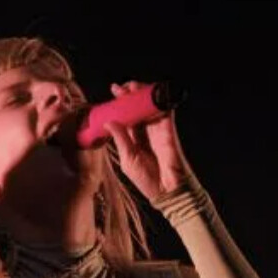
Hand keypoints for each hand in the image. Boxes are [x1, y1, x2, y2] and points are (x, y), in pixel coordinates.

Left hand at [102, 80, 190, 201]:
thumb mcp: (128, 159)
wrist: (167, 190)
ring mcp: (157, 130)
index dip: (120, 105)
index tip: (113, 92)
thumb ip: (120, 140)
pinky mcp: (169, 130)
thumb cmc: (147, 180)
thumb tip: (109, 122)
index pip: (125, 117)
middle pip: (137, 108)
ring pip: (150, 107)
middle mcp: (145, 132)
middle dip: (129, 96)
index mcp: (133, 139)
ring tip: (133, 87)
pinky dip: (159, 101)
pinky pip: (165, 112)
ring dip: (142, 95)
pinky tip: (151, 92)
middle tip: (121, 88)